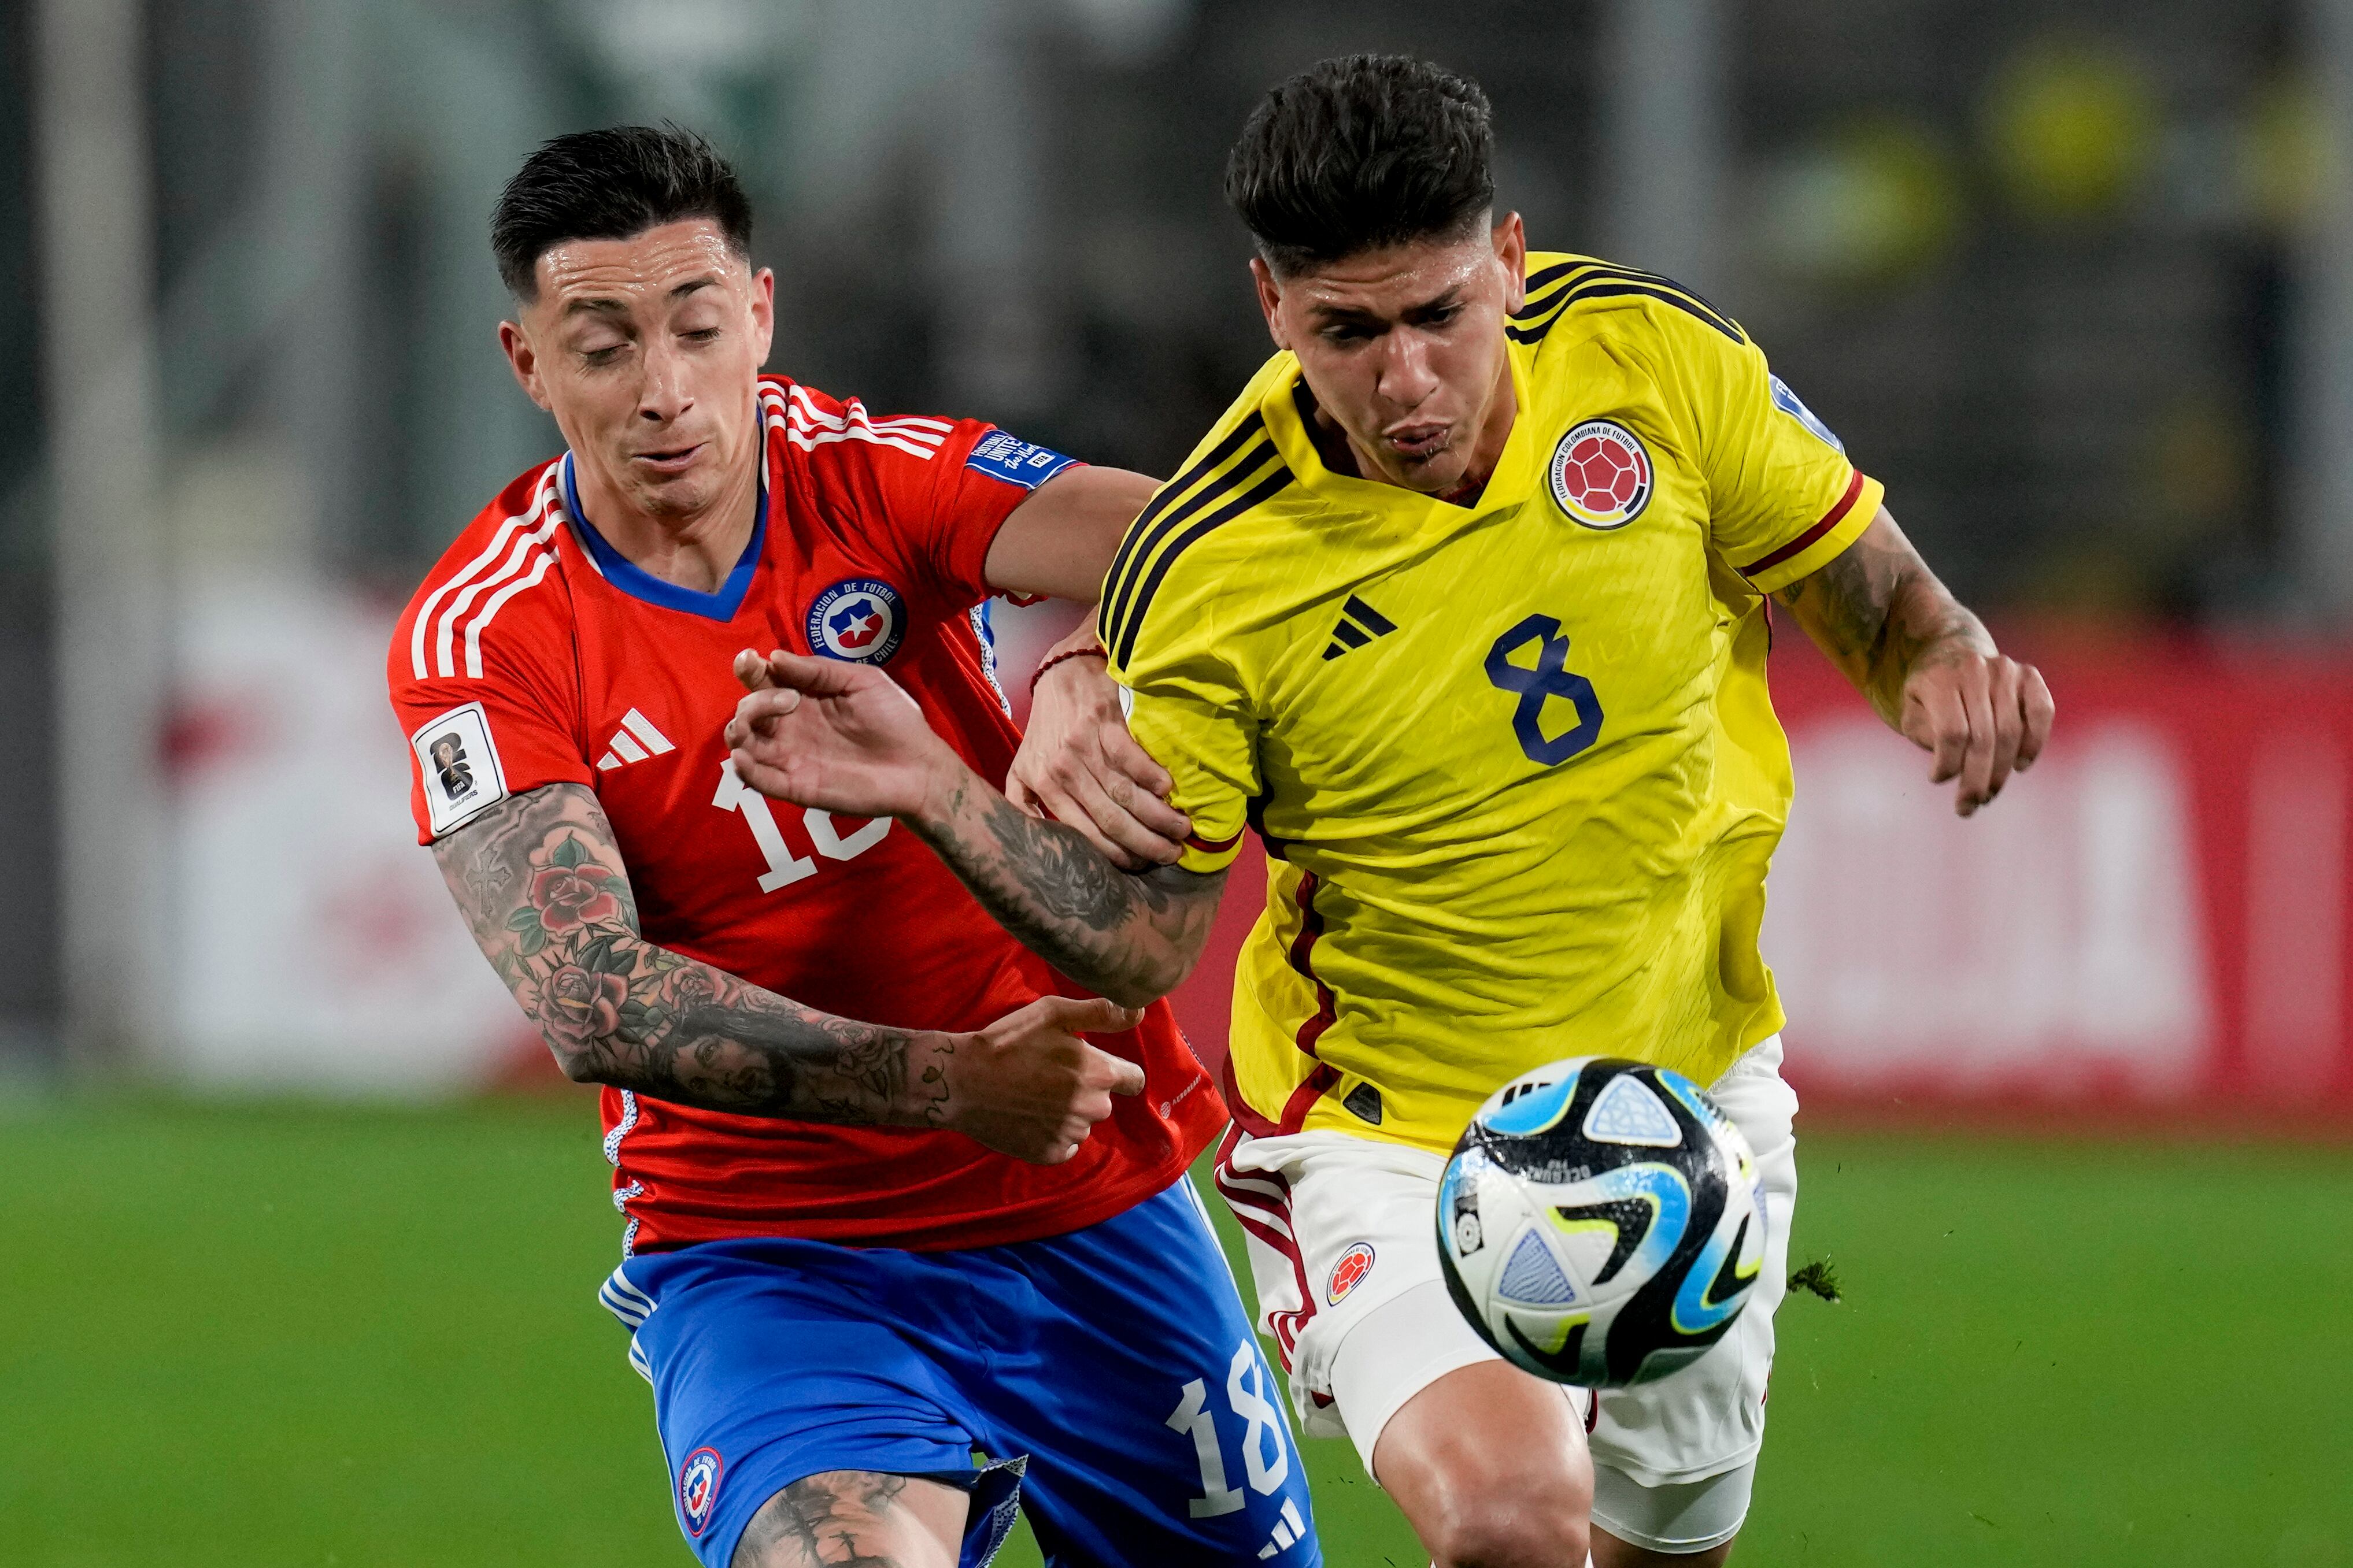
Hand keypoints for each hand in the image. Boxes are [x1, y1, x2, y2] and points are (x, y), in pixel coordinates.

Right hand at [726, 649, 961, 818]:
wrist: (919, 767)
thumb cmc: (895, 719)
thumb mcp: (862, 680)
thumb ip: (819, 670)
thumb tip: (774, 657)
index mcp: (804, 698)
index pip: (763, 681)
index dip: (749, 669)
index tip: (750, 659)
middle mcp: (791, 727)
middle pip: (747, 712)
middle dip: (754, 701)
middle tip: (789, 699)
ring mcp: (791, 758)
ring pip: (744, 745)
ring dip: (738, 731)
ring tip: (752, 726)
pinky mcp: (797, 787)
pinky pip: (759, 781)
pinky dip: (745, 770)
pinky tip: (744, 758)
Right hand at [929, 995, 1147, 1162]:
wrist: (960, 1081)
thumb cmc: (1007, 1042)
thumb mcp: (1053, 1013)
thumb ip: (1100, 1013)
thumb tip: (1138, 1012)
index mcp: (1099, 1072)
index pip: (1134, 1079)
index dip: (1117, 1070)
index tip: (1094, 1065)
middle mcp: (1092, 1108)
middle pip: (1104, 1101)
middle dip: (1086, 1089)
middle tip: (1050, 1074)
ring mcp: (1071, 1135)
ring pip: (1082, 1123)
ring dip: (1068, 1112)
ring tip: (1033, 1094)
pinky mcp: (1050, 1154)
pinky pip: (1065, 1145)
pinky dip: (1052, 1134)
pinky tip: (1027, 1116)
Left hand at [1009, 631, 1190, 869]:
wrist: (1061, 675)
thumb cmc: (1046, 728)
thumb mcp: (1022, 767)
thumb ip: (1022, 804)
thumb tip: (1032, 843)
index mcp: (1045, 786)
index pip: (1086, 833)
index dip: (1117, 855)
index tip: (1141, 866)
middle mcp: (1064, 769)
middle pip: (1112, 819)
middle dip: (1145, 844)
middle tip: (1171, 853)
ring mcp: (1085, 745)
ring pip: (1126, 794)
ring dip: (1158, 817)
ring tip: (1182, 829)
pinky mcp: (1105, 722)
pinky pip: (1134, 759)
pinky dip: (1154, 777)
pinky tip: (1170, 790)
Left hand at [1900, 648, 2055, 816]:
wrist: (1949, 653)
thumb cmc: (1929, 696)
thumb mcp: (1912, 713)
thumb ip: (1926, 735)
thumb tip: (1955, 767)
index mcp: (1940, 679)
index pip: (1951, 733)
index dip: (1947, 764)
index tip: (1937, 780)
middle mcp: (1975, 670)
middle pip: (1982, 738)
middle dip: (1975, 780)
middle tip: (1967, 807)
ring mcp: (2006, 670)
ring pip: (2011, 732)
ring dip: (2001, 771)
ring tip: (1987, 793)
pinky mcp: (2029, 676)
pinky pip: (2042, 712)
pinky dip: (2035, 742)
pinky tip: (2021, 766)